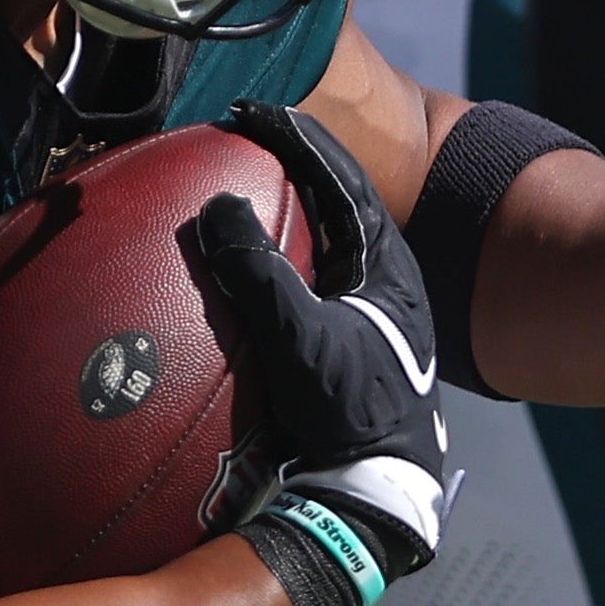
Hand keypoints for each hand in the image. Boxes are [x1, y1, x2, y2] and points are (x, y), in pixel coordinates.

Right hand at [180, 105, 446, 574]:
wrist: (376, 492)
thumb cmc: (352, 415)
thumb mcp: (303, 341)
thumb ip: (260, 274)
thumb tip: (216, 208)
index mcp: (388, 264)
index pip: (341, 177)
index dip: (296, 139)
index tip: (250, 113)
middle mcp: (382, 281)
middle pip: (333, 203)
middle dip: (287, 169)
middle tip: (237, 144)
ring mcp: (365, 314)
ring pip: (321, 243)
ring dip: (280, 215)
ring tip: (233, 193)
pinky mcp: (345, 346)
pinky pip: (303, 283)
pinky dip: (270, 264)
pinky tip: (236, 275)